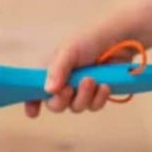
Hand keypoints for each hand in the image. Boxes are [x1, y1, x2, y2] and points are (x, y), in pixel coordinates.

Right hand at [24, 0, 151, 120]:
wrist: (120, 39)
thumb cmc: (91, 40)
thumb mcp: (69, 50)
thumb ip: (57, 69)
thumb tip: (47, 90)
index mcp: (53, 70)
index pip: (36, 89)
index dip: (32, 102)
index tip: (32, 113)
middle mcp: (64, 82)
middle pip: (55, 105)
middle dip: (61, 100)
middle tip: (69, 89)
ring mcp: (81, 90)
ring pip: (76, 107)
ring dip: (83, 96)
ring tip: (92, 80)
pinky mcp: (98, 94)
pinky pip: (93, 106)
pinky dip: (98, 98)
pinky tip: (104, 86)